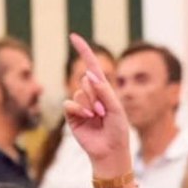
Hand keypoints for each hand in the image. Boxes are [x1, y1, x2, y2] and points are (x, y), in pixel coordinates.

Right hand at [63, 33, 133, 177]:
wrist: (110, 151)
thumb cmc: (118, 131)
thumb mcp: (116, 109)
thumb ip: (105, 92)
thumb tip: (90, 75)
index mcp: (103, 90)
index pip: (92, 66)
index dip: (84, 50)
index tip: (73, 36)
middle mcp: (90, 95)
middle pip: (87, 80)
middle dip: (97, 94)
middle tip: (104, 111)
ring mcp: (80, 105)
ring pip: (79, 92)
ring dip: (90, 103)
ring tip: (98, 117)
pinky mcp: (72, 116)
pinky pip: (69, 103)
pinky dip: (78, 109)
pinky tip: (87, 117)